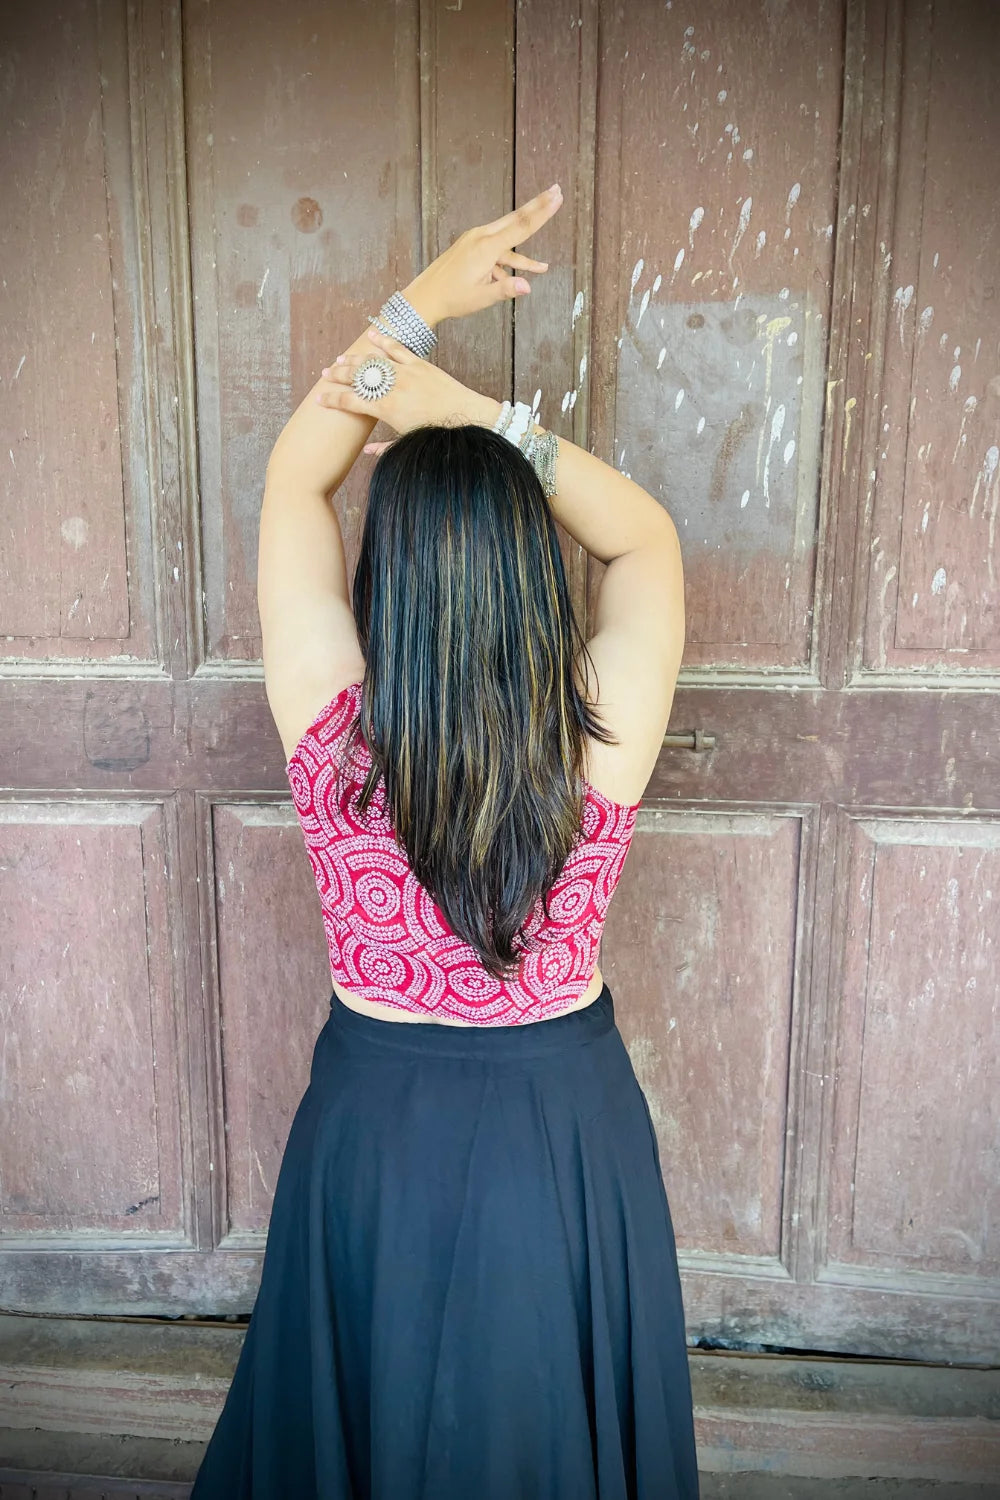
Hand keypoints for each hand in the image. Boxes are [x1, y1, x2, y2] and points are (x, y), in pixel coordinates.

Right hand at [315, 327, 499, 452]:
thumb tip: (366, 452)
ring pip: (373, 361)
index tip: (319, 398)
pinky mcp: (420, 364)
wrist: (467, 418)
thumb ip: (384, 447)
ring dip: (355, 358)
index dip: (332, 400)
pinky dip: (382, 340)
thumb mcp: (408, 443)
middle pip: (357, 377)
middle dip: (338, 375)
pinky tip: (370, 335)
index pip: (350, 401)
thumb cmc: (436, 435)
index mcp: (386, 409)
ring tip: (341, 358)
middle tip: (325, 374)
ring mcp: (406, 373)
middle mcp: (393, 388)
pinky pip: (397, 348)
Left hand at [402, 183, 563, 323]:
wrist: (425, 296)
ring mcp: (475, 240)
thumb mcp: (481, 298)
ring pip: (508, 234)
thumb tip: (528, 287)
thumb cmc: (452, 298)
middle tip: (557, 190)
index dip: (542, 212)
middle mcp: (481, 237)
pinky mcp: (472, 246)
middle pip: (516, 219)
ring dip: (527, 234)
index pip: (521, 227)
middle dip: (538, 206)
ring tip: (546, 244)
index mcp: (486, 248)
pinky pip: (498, 248)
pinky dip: (511, 258)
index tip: (556, 197)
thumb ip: (505, 290)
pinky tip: (525, 272)